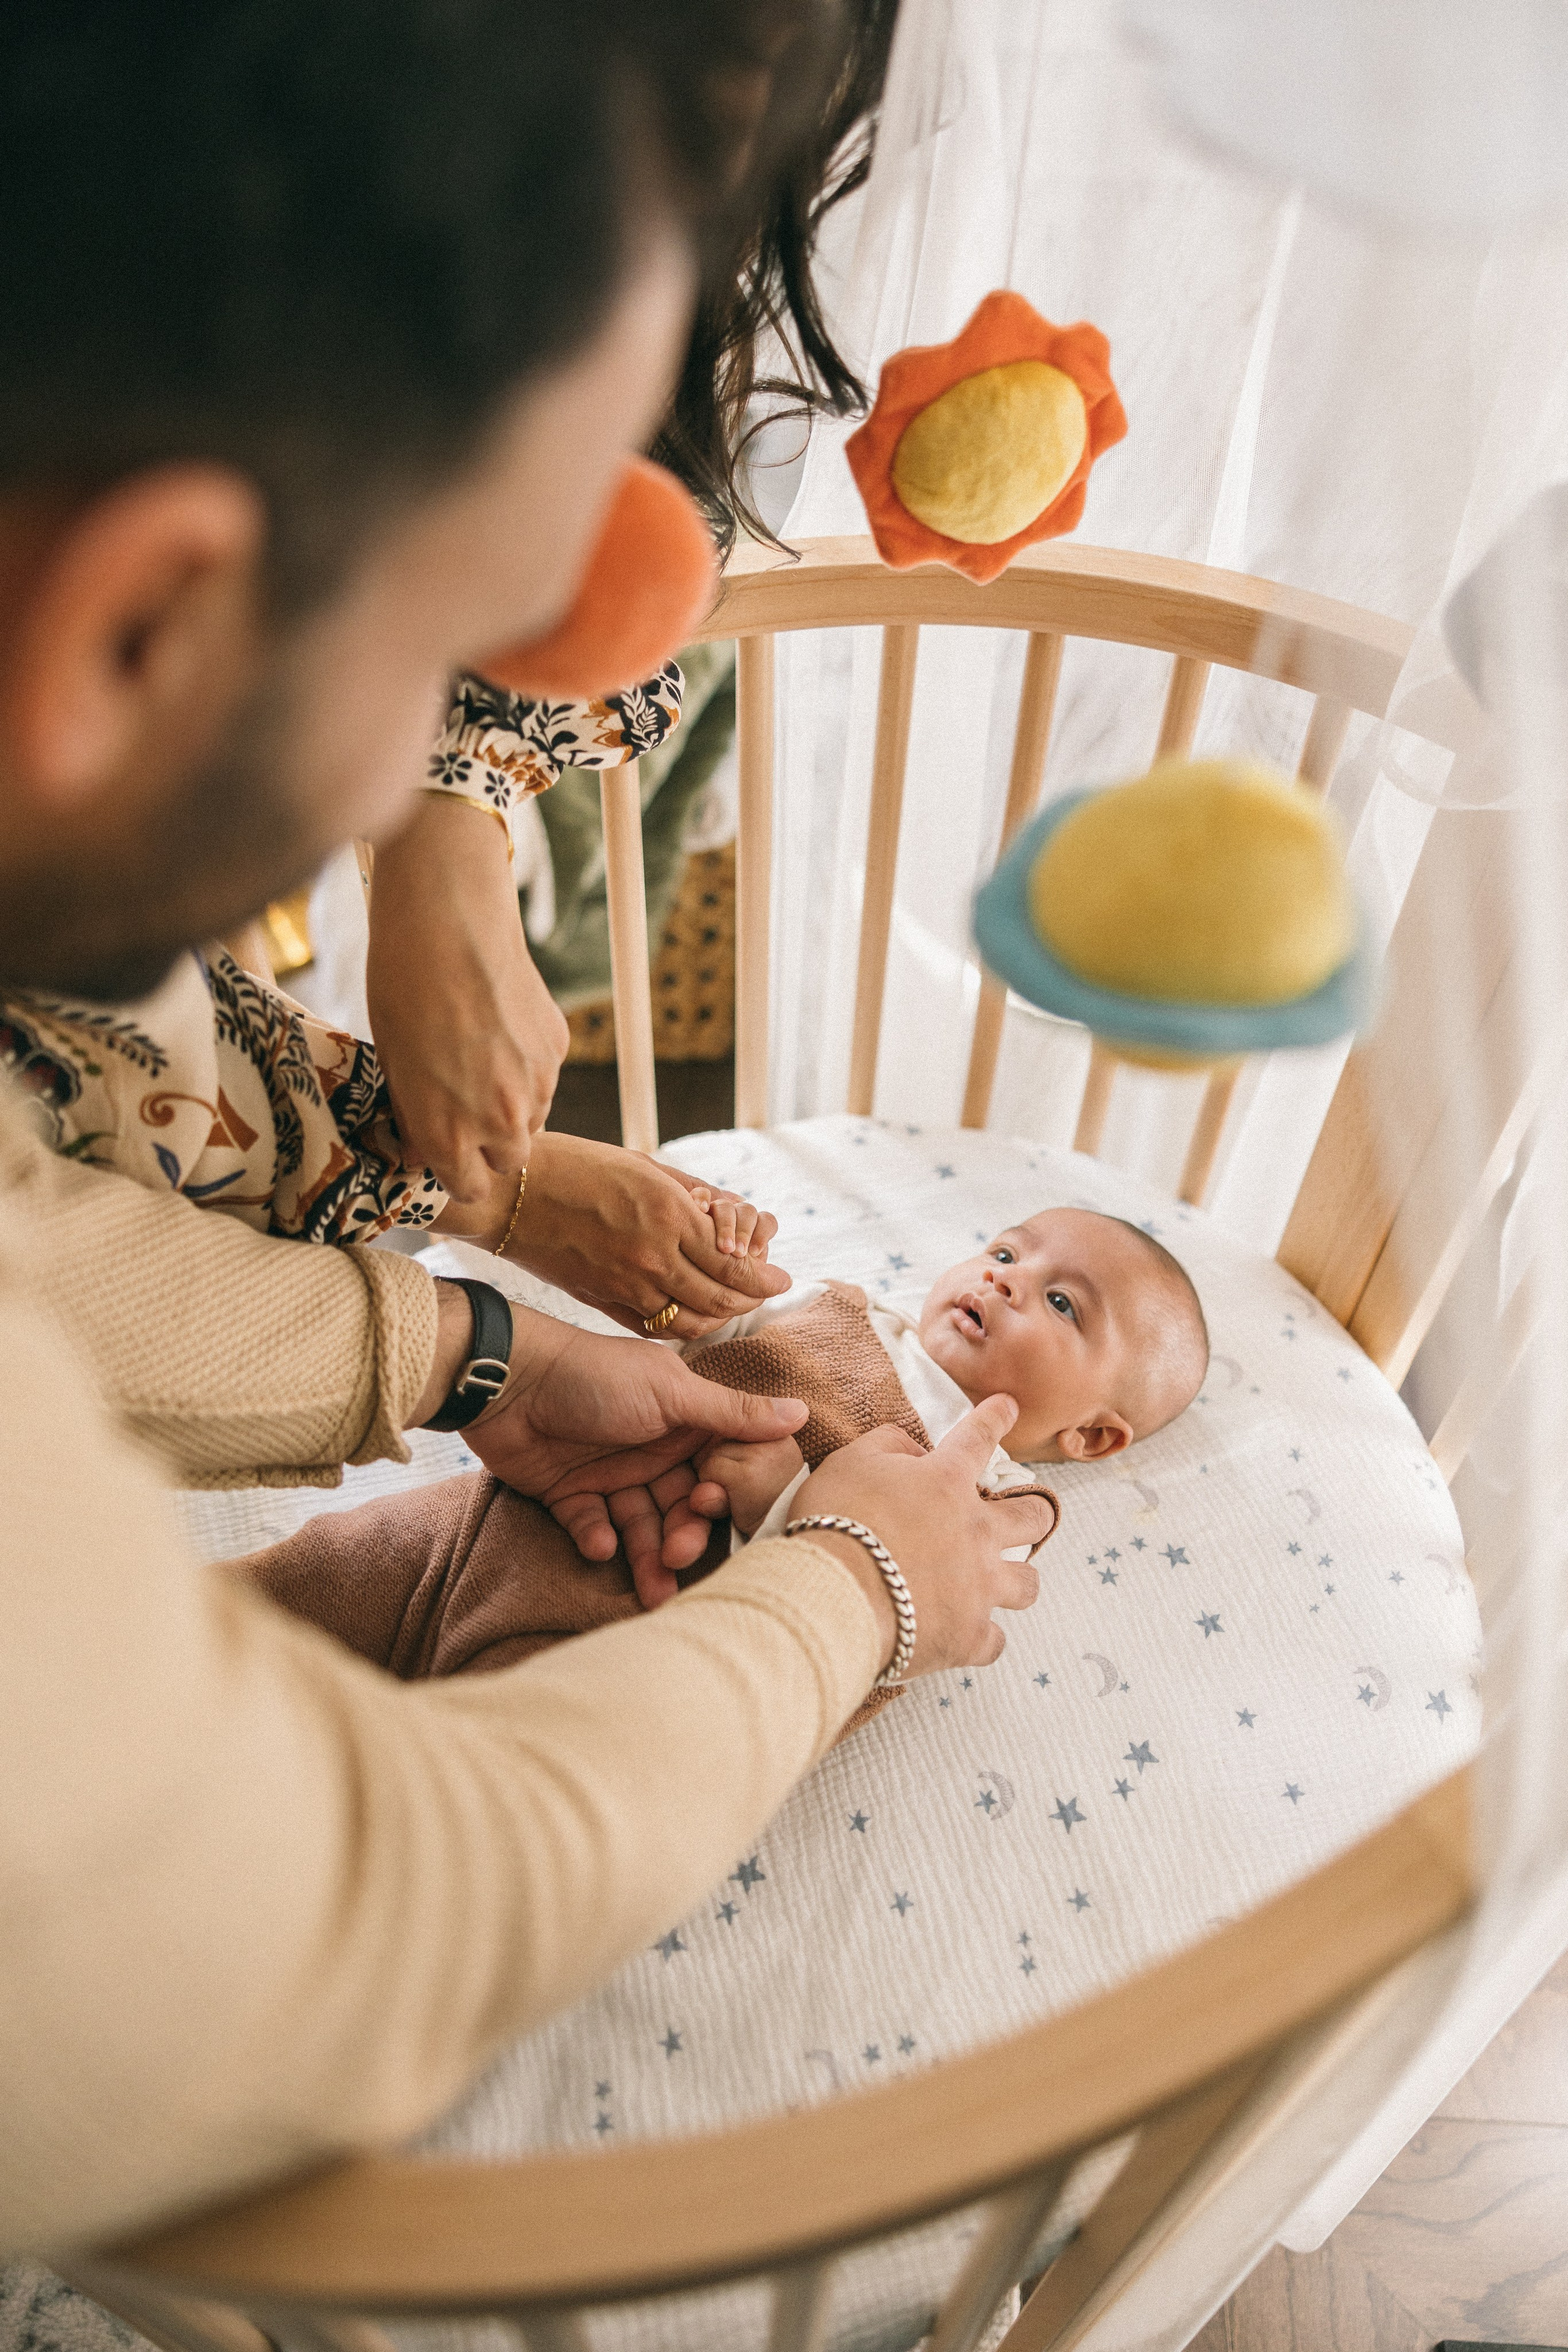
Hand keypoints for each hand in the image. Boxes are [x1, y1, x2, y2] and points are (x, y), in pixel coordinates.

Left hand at [366, 794, 566, 1202]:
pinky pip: (545, 1073)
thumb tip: (418, 1149)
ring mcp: (537, 1085)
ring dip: (513, 1102)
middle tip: (467, 1104)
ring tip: (481, 1056)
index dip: (459, 1170)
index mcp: (449, 1136)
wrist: (446, 929)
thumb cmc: (401, 993)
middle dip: (492, 1141)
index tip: (448, 1150)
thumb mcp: (391, 1066)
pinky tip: (499, 1025)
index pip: (472, 1189)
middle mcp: (501, 1122)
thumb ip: (412, 1117)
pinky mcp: (557, 1048)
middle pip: (510, 1158)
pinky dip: (528, 1063)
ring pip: (533, 1115)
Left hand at [458, 1305, 808, 1594]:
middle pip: (680, 1507)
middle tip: (677, 1561)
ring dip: (645, 1555)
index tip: (716, 1513)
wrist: (506, 1380)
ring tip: (651, 1590)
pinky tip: (600, 1545)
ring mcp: (610, 1472)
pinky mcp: (569, 1494)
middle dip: (682, 1538)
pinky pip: (593, 1527)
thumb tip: (802, 1413)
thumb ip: (732, 1413)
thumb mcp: (671, 1393)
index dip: (720, 1496)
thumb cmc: (595, 1376)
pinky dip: (598, 1539)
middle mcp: (652, 1449)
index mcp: (683, 1422)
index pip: (717, 1470)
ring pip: (640, 1526)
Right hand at [502, 1131, 788, 1337]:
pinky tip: (689, 1314)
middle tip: (762, 1293)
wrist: (511, 1192)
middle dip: (750, 1300)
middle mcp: (653, 1257)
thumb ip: (692, 1196)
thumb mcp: (645, 1167)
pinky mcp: (602, 1301)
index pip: (735, 1263)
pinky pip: (654, 1327)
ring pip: (691, 1321)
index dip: (764, 1277)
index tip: (780, 1278)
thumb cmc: (577, 1166)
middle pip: (721, 1298)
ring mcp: (626, 1284)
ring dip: (718, 1318)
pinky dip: (679, 1326)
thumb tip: (731, 1213)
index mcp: (669, 1215)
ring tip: (731, 1306)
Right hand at [784, 1397, 1050, 1676]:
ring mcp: (979, 1587)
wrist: (831, 1595)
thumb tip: (914, 1449)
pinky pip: (994, 1642)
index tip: (1008, 1406)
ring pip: (1027, 1583)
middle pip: (1032, 1517)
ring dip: (1015, 1579)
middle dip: (1033, 1513)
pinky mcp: (969, 1637)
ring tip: (999, 1582)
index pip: (978, 1438)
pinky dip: (980, 1638)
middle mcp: (976, 1532)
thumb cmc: (834, 1521)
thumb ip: (888, 1444)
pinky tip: (965, 1634)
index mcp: (946, 1482)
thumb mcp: (850, 1461)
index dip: (995, 1417)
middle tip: (1024, 1517)